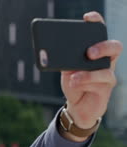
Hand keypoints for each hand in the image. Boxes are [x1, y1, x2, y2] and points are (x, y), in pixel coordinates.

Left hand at [60, 11, 122, 139]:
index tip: (87, 18)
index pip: (100, 33)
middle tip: (89, 52)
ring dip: (88, 74)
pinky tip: (74, 84)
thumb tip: (52, 53)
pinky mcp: (105, 89)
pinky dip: (84, 83)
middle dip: (102, 47)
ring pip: (106, 70)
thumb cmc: (74, 83)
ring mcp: (107, 75)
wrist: (77, 106)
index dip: (96, 22)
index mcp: (95, 51)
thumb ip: (64, 60)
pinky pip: (98, 84)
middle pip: (114, 47)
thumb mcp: (66, 70)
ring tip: (73, 77)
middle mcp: (105, 61)